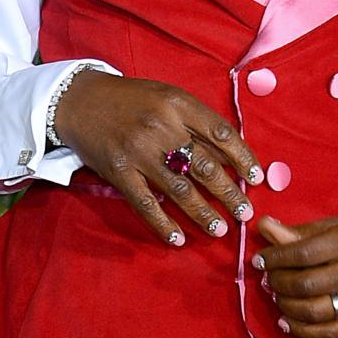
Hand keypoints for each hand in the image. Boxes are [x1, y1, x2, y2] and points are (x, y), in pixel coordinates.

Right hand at [52, 71, 262, 245]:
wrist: (81, 100)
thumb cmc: (132, 100)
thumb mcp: (167, 98)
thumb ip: (196, 123)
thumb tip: (231, 156)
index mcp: (178, 104)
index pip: (221, 132)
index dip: (243, 157)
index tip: (257, 177)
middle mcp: (161, 127)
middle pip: (205, 166)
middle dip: (229, 192)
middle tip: (245, 212)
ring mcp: (139, 152)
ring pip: (179, 189)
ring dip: (203, 213)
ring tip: (220, 228)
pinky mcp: (119, 172)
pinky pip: (145, 204)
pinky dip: (163, 224)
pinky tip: (178, 239)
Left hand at [251, 208, 337, 337]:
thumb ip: (302, 231)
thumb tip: (264, 228)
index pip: (304, 254)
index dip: (275, 258)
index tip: (261, 259)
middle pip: (306, 285)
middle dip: (277, 282)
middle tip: (268, 277)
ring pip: (315, 312)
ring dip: (286, 305)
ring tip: (276, 295)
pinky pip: (330, 333)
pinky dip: (303, 330)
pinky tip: (286, 321)